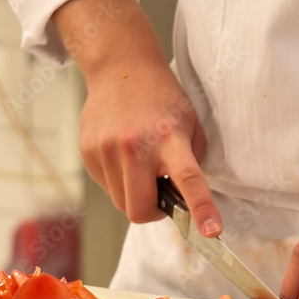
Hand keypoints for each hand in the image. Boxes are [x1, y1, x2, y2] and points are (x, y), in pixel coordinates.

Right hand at [52, 0, 221, 236]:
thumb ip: (191, 162)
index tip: (211, 231)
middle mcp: (135, 145)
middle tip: (160, 193)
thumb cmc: (162, 98)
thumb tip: (183, 200)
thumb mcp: (189, 124)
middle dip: (152, 212)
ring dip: (134, 194)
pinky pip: (106, 186)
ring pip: (120, 202)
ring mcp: (107, 148)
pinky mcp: (88, 150)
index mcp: (169, 138)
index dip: (200, 209)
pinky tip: (122, 154)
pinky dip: (117, 180)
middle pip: (140, 209)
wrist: (121, 67)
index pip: (188, 179)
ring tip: (140, 164)